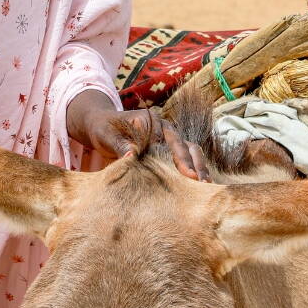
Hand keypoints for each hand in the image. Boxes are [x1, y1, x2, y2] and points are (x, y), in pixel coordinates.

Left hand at [64, 90, 209, 181]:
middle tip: (199, 182)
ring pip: (190, 150)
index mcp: (151, 121)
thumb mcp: (106, 135)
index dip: (178, 157)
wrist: (101, 126)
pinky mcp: (169, 149)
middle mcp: (164, 128)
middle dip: (193, 163)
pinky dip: (194, 169)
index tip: (186, 173)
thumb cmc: (103, 129)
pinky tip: (198, 186)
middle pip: (184, 145)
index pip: (168, 140)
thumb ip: (119, 144)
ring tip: (206, 185)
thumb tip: (131, 154)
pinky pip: (186, 157)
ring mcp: (169, 138)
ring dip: (198, 166)